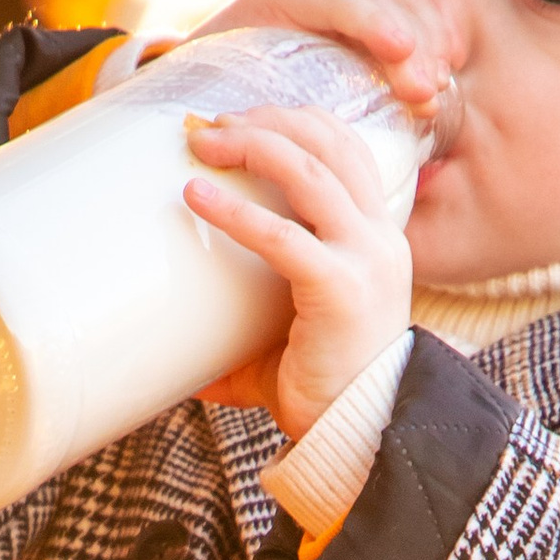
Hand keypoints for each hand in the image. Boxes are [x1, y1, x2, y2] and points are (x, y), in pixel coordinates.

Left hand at [182, 99, 412, 442]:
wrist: (361, 438)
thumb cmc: (322, 391)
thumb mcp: (291, 336)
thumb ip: (250, 319)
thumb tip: (182, 338)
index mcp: (376, 236)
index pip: (346, 147)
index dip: (294, 120)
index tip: (240, 120)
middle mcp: (378, 238)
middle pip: (328, 143)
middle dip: (267, 121)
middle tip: (210, 127)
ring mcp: (366, 260)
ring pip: (311, 171)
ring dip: (254, 145)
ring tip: (202, 145)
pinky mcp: (341, 290)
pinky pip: (284, 237)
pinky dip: (236, 211)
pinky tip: (197, 197)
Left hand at [183, 0, 460, 122]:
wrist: (223, 74)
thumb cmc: (212, 89)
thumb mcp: (206, 80)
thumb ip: (200, 77)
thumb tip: (172, 79)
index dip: (371, 21)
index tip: (401, 51)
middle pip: (380, 4)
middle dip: (412, 45)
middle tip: (426, 94)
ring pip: (405, 9)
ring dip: (428, 51)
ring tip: (432, 97)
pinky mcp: (373, 17)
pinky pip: (416, 22)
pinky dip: (431, 52)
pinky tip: (436, 89)